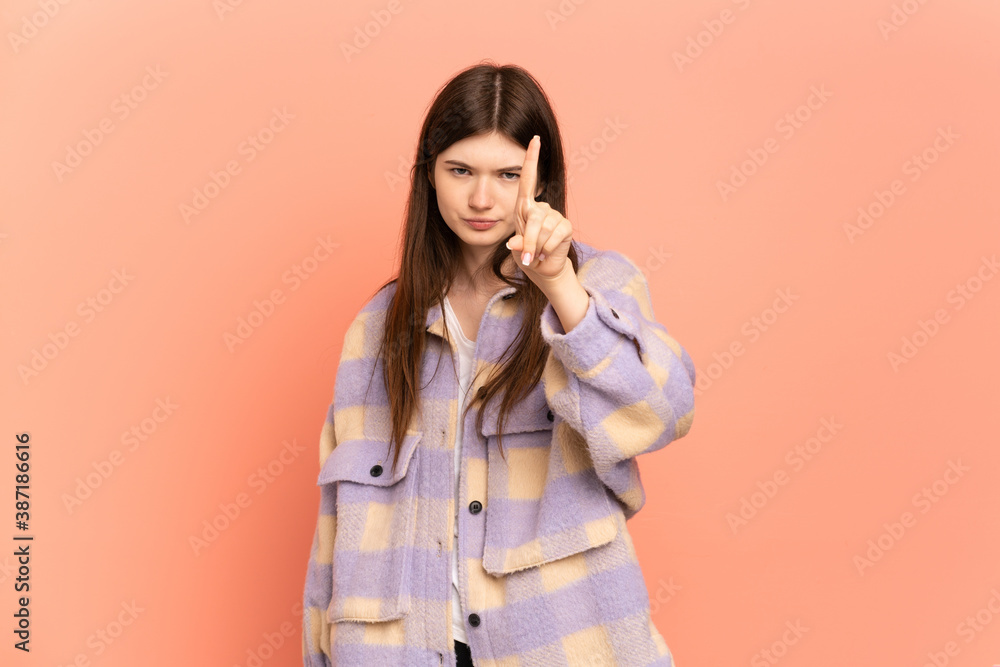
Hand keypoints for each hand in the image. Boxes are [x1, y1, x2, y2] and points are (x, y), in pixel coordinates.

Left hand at [505, 135, 573, 283]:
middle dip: (530, 240)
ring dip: (538, 247)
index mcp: (525, 207)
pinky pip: (555, 236)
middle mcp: (540, 207)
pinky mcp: (566, 227)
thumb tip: (515, 244)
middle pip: (535, 217)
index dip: (531, 159)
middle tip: (527, 258)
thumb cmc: (526, 253)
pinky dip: (548, 249)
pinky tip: (547, 253)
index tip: (534, 139)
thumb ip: (517, 243)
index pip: (528, 179)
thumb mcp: (517, 248)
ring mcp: (555, 216)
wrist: (542, 268)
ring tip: (537, 254)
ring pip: (544, 230)